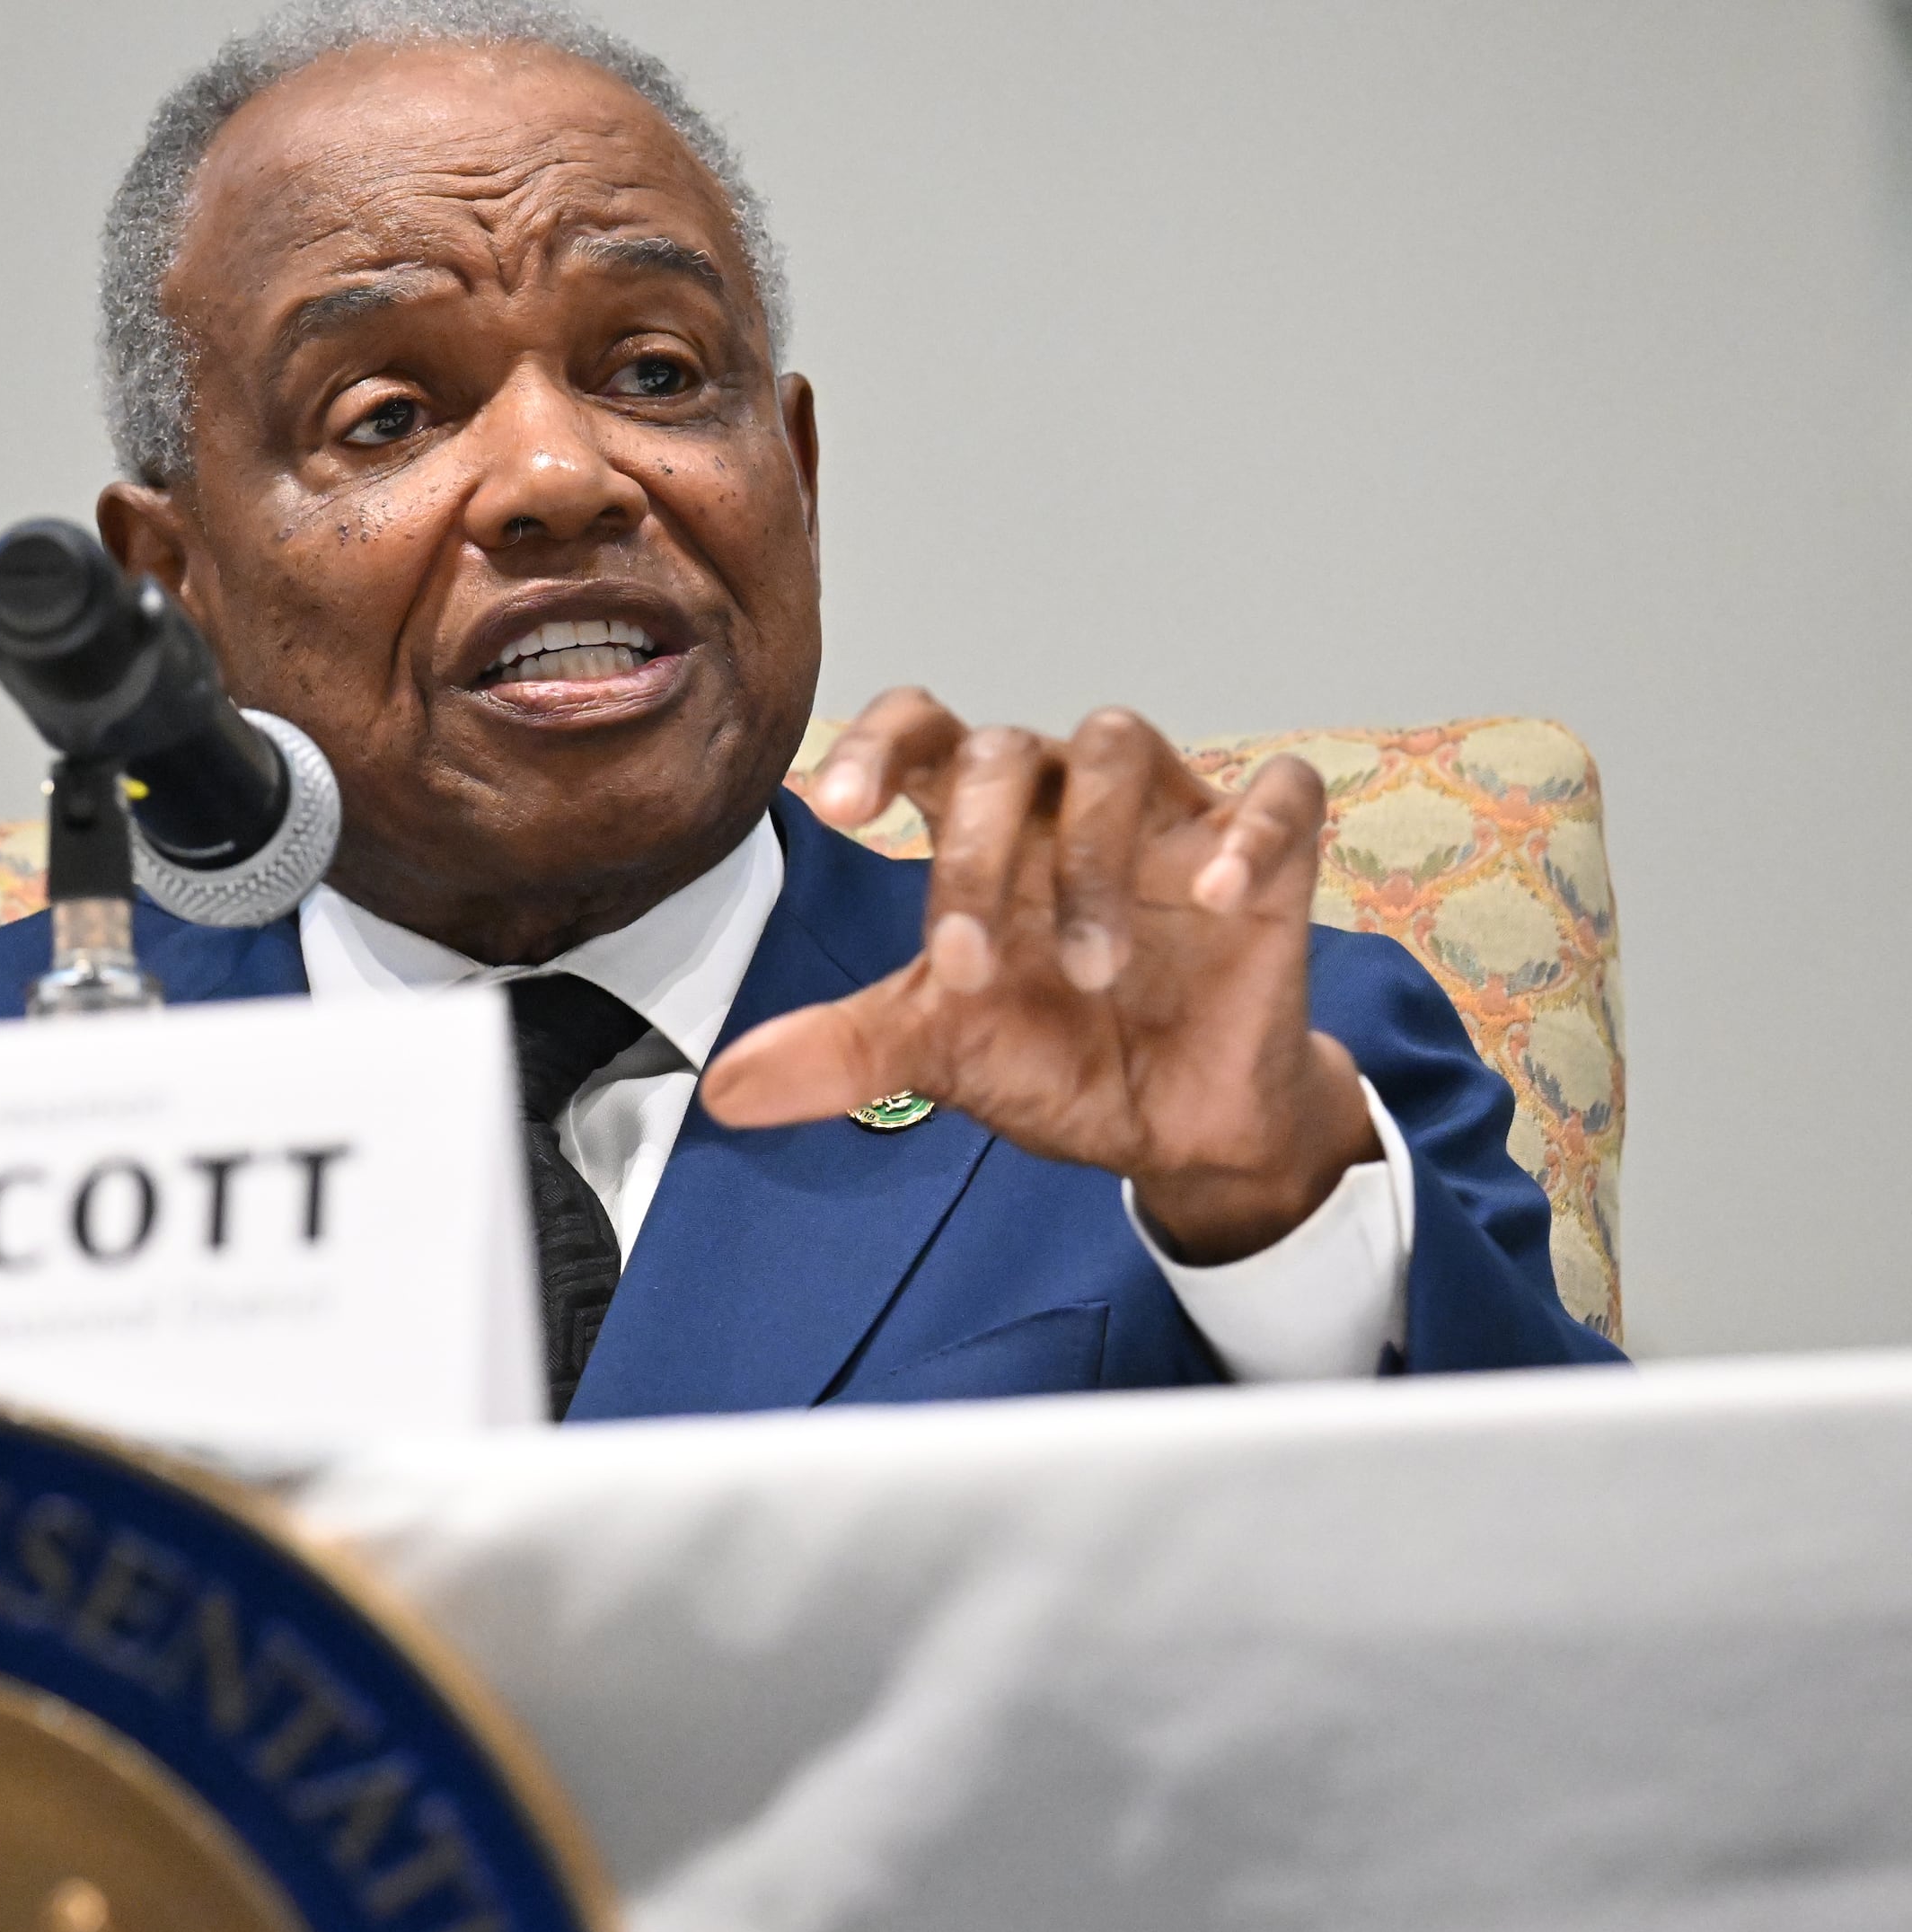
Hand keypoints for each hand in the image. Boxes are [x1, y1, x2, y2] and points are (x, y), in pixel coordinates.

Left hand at [699, 690, 1378, 1262]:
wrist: (1173, 1126)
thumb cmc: (1054, 1057)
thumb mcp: (939, 1057)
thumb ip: (841, 1055)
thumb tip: (723, 1092)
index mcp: (980, 826)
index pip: (920, 733)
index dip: (875, 746)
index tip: (836, 807)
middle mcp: (1064, 799)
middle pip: (1005, 749)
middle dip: (972, 853)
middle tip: (966, 971)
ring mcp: (1169, 815)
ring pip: (1119, 746)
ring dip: (1090, 857)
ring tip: (1090, 973)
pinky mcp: (1267, 851)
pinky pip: (1279, 794)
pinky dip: (1251, 832)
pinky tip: (1220, 895)